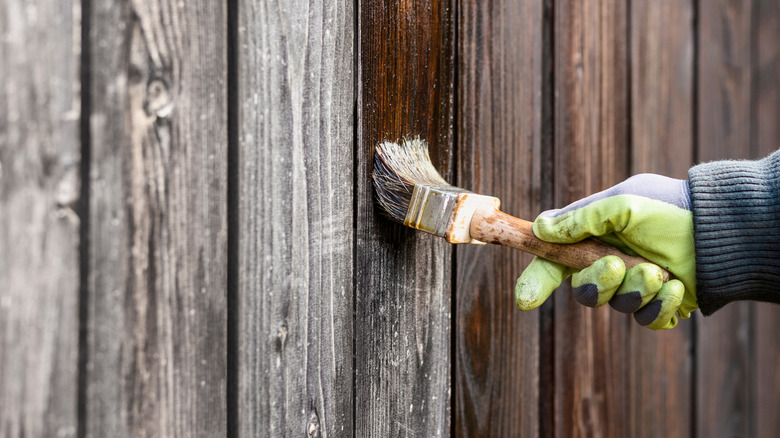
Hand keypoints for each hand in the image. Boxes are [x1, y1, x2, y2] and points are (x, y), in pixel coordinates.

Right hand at [515, 174, 696, 328]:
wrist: (723, 228)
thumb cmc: (671, 208)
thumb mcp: (622, 203)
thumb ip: (581, 219)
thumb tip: (541, 229)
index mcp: (594, 237)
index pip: (555, 261)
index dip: (537, 280)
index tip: (525, 299)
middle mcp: (610, 263)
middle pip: (582, 290)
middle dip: (596, 280)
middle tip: (616, 265)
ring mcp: (635, 286)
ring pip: (615, 305)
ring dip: (635, 288)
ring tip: (658, 270)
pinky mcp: (659, 306)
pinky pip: (646, 320)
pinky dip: (659, 304)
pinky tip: (675, 286)